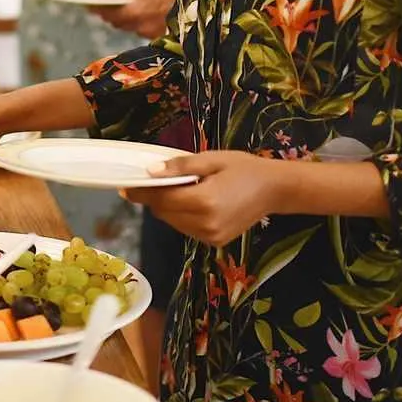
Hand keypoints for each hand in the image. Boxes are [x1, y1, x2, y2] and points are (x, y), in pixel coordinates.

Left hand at [89, 0, 174, 37]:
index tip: (89, 2)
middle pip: (117, 23)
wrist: (201, 1)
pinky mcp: (160, 38)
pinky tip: (143, 12)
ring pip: (129, 27)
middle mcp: (140, 28)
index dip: (97, 9)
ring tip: (125, 5)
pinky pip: (142, 30)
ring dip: (124, 19)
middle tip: (105, 3)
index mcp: (135, 12)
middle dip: (109, 14)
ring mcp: (150, 35)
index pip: (107, 14)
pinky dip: (138, 22)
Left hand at [120, 151, 281, 246]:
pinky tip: (189, 201)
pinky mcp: (215, 242)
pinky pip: (186, 228)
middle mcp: (205, 224)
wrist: (275, 190)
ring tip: (172, 189)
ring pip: (173, 223)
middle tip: (147, 182)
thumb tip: (150, 172)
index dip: (141, 192)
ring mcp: (210, 237)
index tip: (125, 186)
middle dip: (153, 199)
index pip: (162, 198)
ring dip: (166, 208)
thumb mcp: (212, 159)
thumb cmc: (244, 168)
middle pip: (164, 213)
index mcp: (204, 202)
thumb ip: (180, 167)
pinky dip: (180, 216)